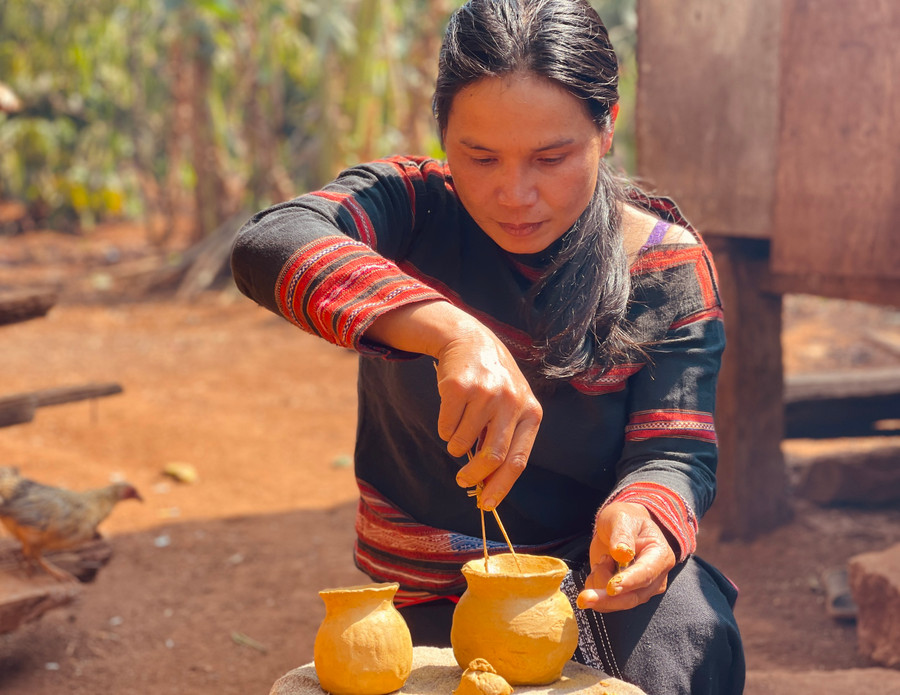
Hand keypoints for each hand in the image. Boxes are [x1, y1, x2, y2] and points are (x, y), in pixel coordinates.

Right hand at [434, 323, 541, 509]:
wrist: (470, 340)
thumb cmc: (493, 382)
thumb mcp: (511, 406)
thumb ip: (505, 440)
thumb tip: (487, 486)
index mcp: (530, 411)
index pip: (517, 460)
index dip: (501, 486)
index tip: (487, 505)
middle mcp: (511, 402)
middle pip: (492, 457)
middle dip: (474, 476)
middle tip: (463, 481)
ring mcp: (485, 393)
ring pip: (463, 444)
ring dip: (456, 446)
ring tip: (459, 430)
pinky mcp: (459, 387)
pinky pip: (446, 427)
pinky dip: (444, 428)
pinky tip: (452, 410)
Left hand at [576, 501, 675, 611]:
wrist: (620, 527)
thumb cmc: (625, 519)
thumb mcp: (621, 518)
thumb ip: (622, 534)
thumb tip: (621, 553)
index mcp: (660, 556)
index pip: (646, 574)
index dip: (628, 582)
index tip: (610, 587)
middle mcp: (655, 578)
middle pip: (633, 597)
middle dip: (607, 599)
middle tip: (583, 598)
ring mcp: (641, 589)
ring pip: (618, 602)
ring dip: (599, 584)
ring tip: (602, 560)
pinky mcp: (626, 595)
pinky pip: (607, 603)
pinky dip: (596, 587)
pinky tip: (599, 569)